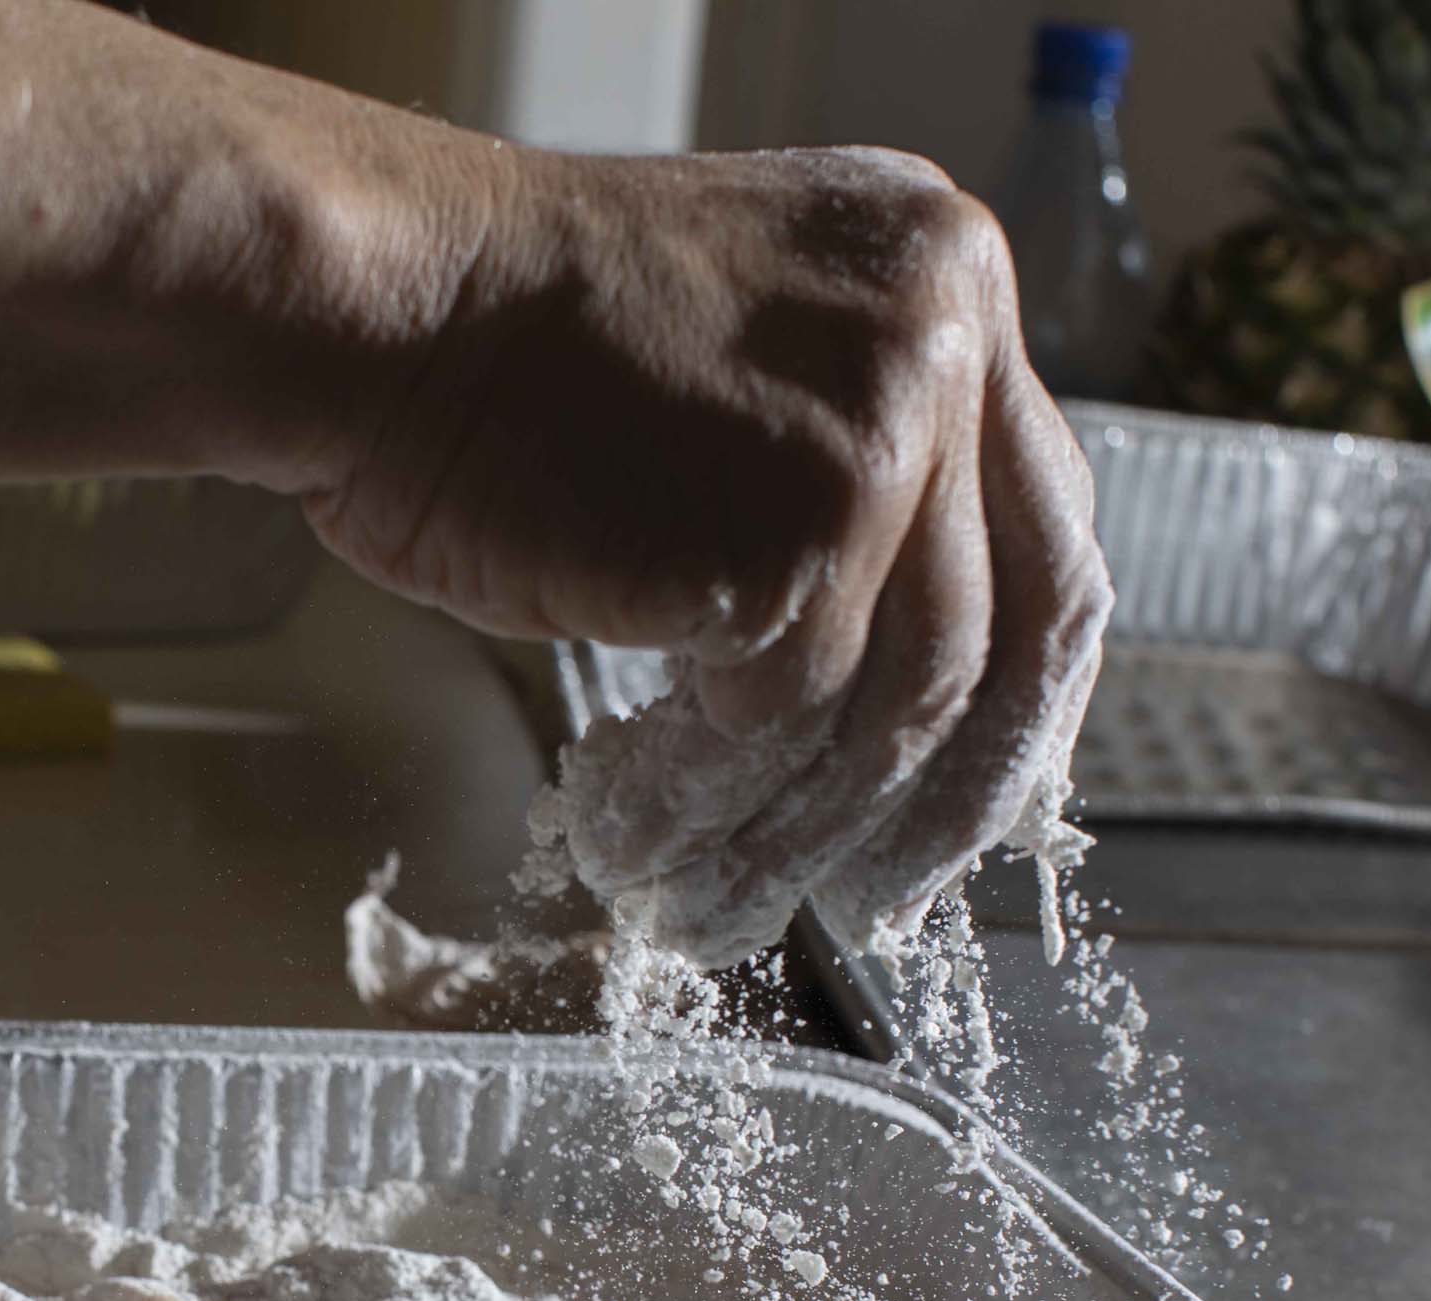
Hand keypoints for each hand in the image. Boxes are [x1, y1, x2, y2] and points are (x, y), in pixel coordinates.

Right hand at [0, 2, 1108, 968]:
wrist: (384, 307)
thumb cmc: (501, 348)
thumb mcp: (739, 368)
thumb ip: (851, 472)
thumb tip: (907, 673)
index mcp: (945, 272)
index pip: (1045, 524)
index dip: (1014, 696)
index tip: (965, 791)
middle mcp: (946, 335)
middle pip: (1016, 626)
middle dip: (952, 797)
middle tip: (880, 898)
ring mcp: (885, 432)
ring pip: (898, 704)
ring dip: (795, 832)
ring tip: (704, 895)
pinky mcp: (798, 535)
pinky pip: (783, 723)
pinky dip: (707, 804)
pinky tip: (631, 830)